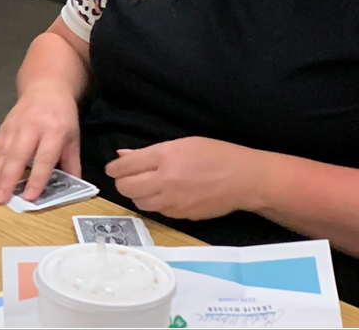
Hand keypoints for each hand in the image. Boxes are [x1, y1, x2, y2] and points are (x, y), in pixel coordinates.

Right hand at [0, 85, 81, 204]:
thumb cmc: (62, 115)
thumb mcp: (73, 137)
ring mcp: (15, 126)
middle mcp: (32, 127)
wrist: (46, 88)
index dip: (36, 178)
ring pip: (3, 152)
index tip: (29, 197)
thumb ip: (72, 163)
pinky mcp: (4, 126)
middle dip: (7, 179)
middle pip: (18, 155)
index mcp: (54, 130)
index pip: (44, 158)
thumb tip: (74, 187)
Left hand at [105, 137, 269, 219]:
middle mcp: (166, 179)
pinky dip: (155, 203)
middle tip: (127, 178)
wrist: (244, 179)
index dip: (114, 168)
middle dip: (122, 182)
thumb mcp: (183, 144)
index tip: (113, 169)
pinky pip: (157, 211)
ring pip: (139, 202)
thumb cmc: (216, 154)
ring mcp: (173, 200)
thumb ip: (149, 152)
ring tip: (146, 186)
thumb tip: (123, 155)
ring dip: (137, 194)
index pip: (125, 166)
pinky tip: (164, 195)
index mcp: (166, 157)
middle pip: (126, 187)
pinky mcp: (181, 215)